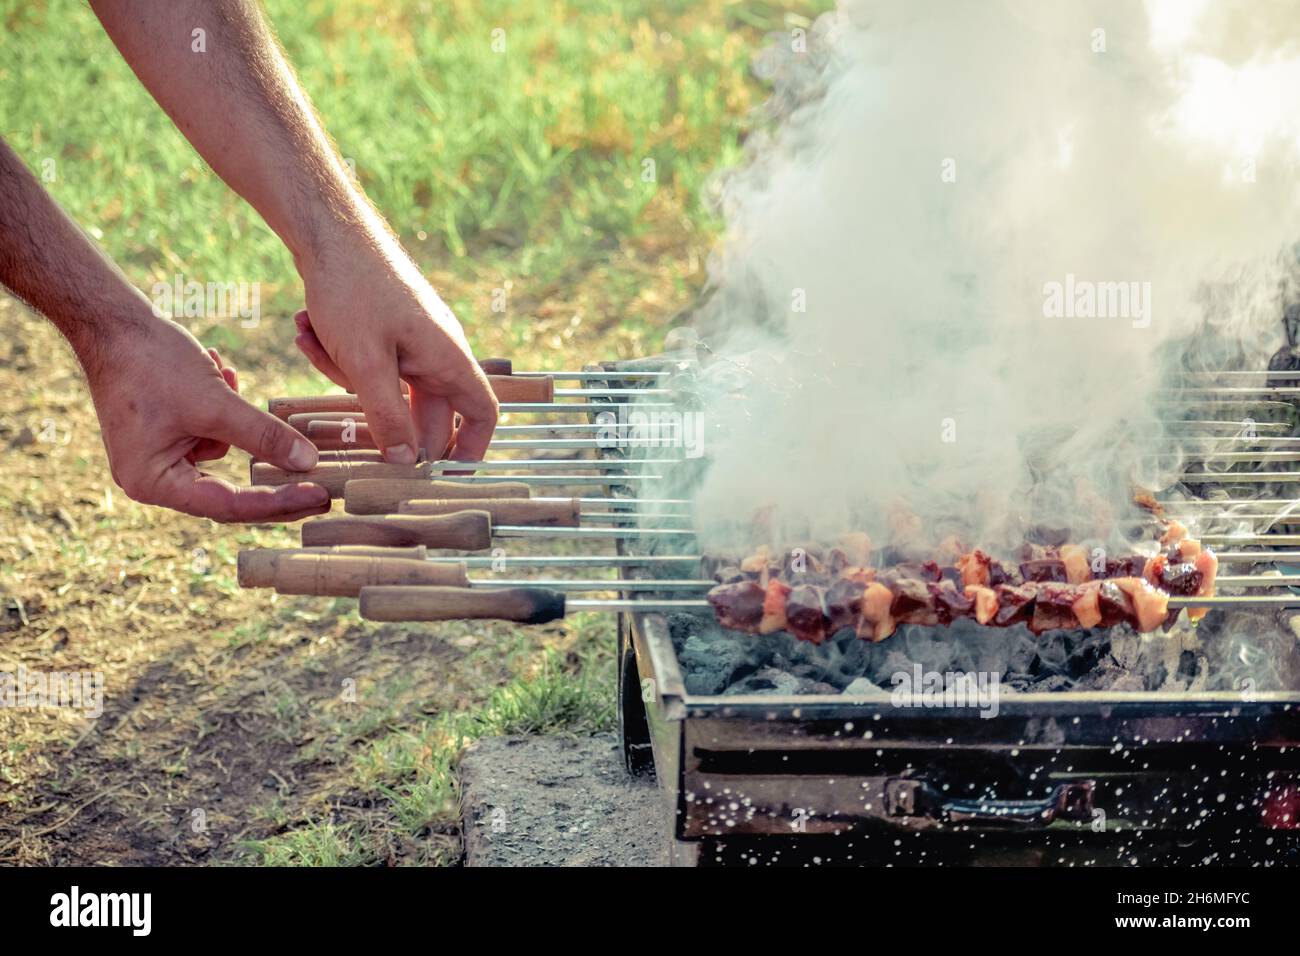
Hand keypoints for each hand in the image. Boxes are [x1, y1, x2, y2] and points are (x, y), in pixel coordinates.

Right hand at [85, 315, 330, 521]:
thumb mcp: (216, 403)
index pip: (228, 506)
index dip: (278, 503)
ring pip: (225, 451)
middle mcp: (153, 479)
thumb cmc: (152, 362)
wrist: (113, 321)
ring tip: (223, 377)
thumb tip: (308, 462)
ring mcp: (159, 456)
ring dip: (238, 418)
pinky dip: (224, 405)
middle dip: (272, 476)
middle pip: (228, 492)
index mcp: (154, 483)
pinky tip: (215, 370)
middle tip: (324, 489)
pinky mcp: (168, 434)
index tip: (320, 497)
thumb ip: (263, 436)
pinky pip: (212, 430)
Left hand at [291, 238, 498, 463]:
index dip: (471, 450)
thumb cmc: (354, 290)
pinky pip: (368, 361)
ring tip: (312, 340)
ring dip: (344, 375)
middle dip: (381, 416)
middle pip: (426, 410)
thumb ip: (388, 418)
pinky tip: (307, 328)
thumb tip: (407, 463)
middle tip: (347, 426)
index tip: (447, 477)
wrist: (329, 228)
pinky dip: (337, 353)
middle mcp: (438, 351)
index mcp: (448, 359)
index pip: (483, 414)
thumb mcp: (365, 365)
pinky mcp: (386, 328)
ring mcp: (413, 339)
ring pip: (386, 385)